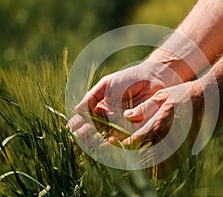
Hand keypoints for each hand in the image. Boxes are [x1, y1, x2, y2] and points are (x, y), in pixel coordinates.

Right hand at [67, 60, 184, 147]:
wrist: (152, 77)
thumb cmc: (129, 77)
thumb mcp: (107, 83)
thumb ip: (92, 95)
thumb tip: (76, 109)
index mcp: (101, 106)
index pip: (85, 118)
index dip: (76, 124)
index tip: (69, 129)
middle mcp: (108, 117)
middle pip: (92, 130)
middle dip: (83, 135)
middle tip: (76, 139)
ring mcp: (119, 124)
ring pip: (104, 136)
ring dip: (94, 141)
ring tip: (87, 144)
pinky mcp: (132, 128)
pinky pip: (120, 138)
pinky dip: (110, 143)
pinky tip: (103, 144)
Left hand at [121, 81, 203, 177]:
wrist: (211, 99)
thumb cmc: (185, 95)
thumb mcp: (163, 95)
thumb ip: (144, 107)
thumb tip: (128, 116)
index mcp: (159, 125)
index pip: (135, 142)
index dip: (121, 145)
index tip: (113, 144)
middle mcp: (168, 141)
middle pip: (143, 160)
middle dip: (130, 159)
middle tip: (121, 154)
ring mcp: (178, 149)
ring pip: (156, 170)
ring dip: (144, 166)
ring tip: (135, 159)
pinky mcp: (186, 153)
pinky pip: (168, 169)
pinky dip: (158, 169)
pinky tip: (152, 160)